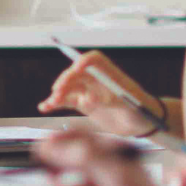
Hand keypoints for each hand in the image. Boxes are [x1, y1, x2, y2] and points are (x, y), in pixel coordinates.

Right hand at [36, 50, 157, 137]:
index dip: (83, 61)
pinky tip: (44, 107)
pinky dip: (54, 104)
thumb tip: (91, 97)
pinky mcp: (82, 104)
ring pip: (68, 88)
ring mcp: (88, 91)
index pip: (94, 60)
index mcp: (109, 73)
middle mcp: (96, 80)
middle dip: (66, 80)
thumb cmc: (140, 110)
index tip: (76, 67)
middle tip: (59, 91)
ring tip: (51, 103)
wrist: (140, 125)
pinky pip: (65, 102)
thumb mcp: (130, 104)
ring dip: (57, 94)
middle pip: (76, 74)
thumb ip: (112, 99)